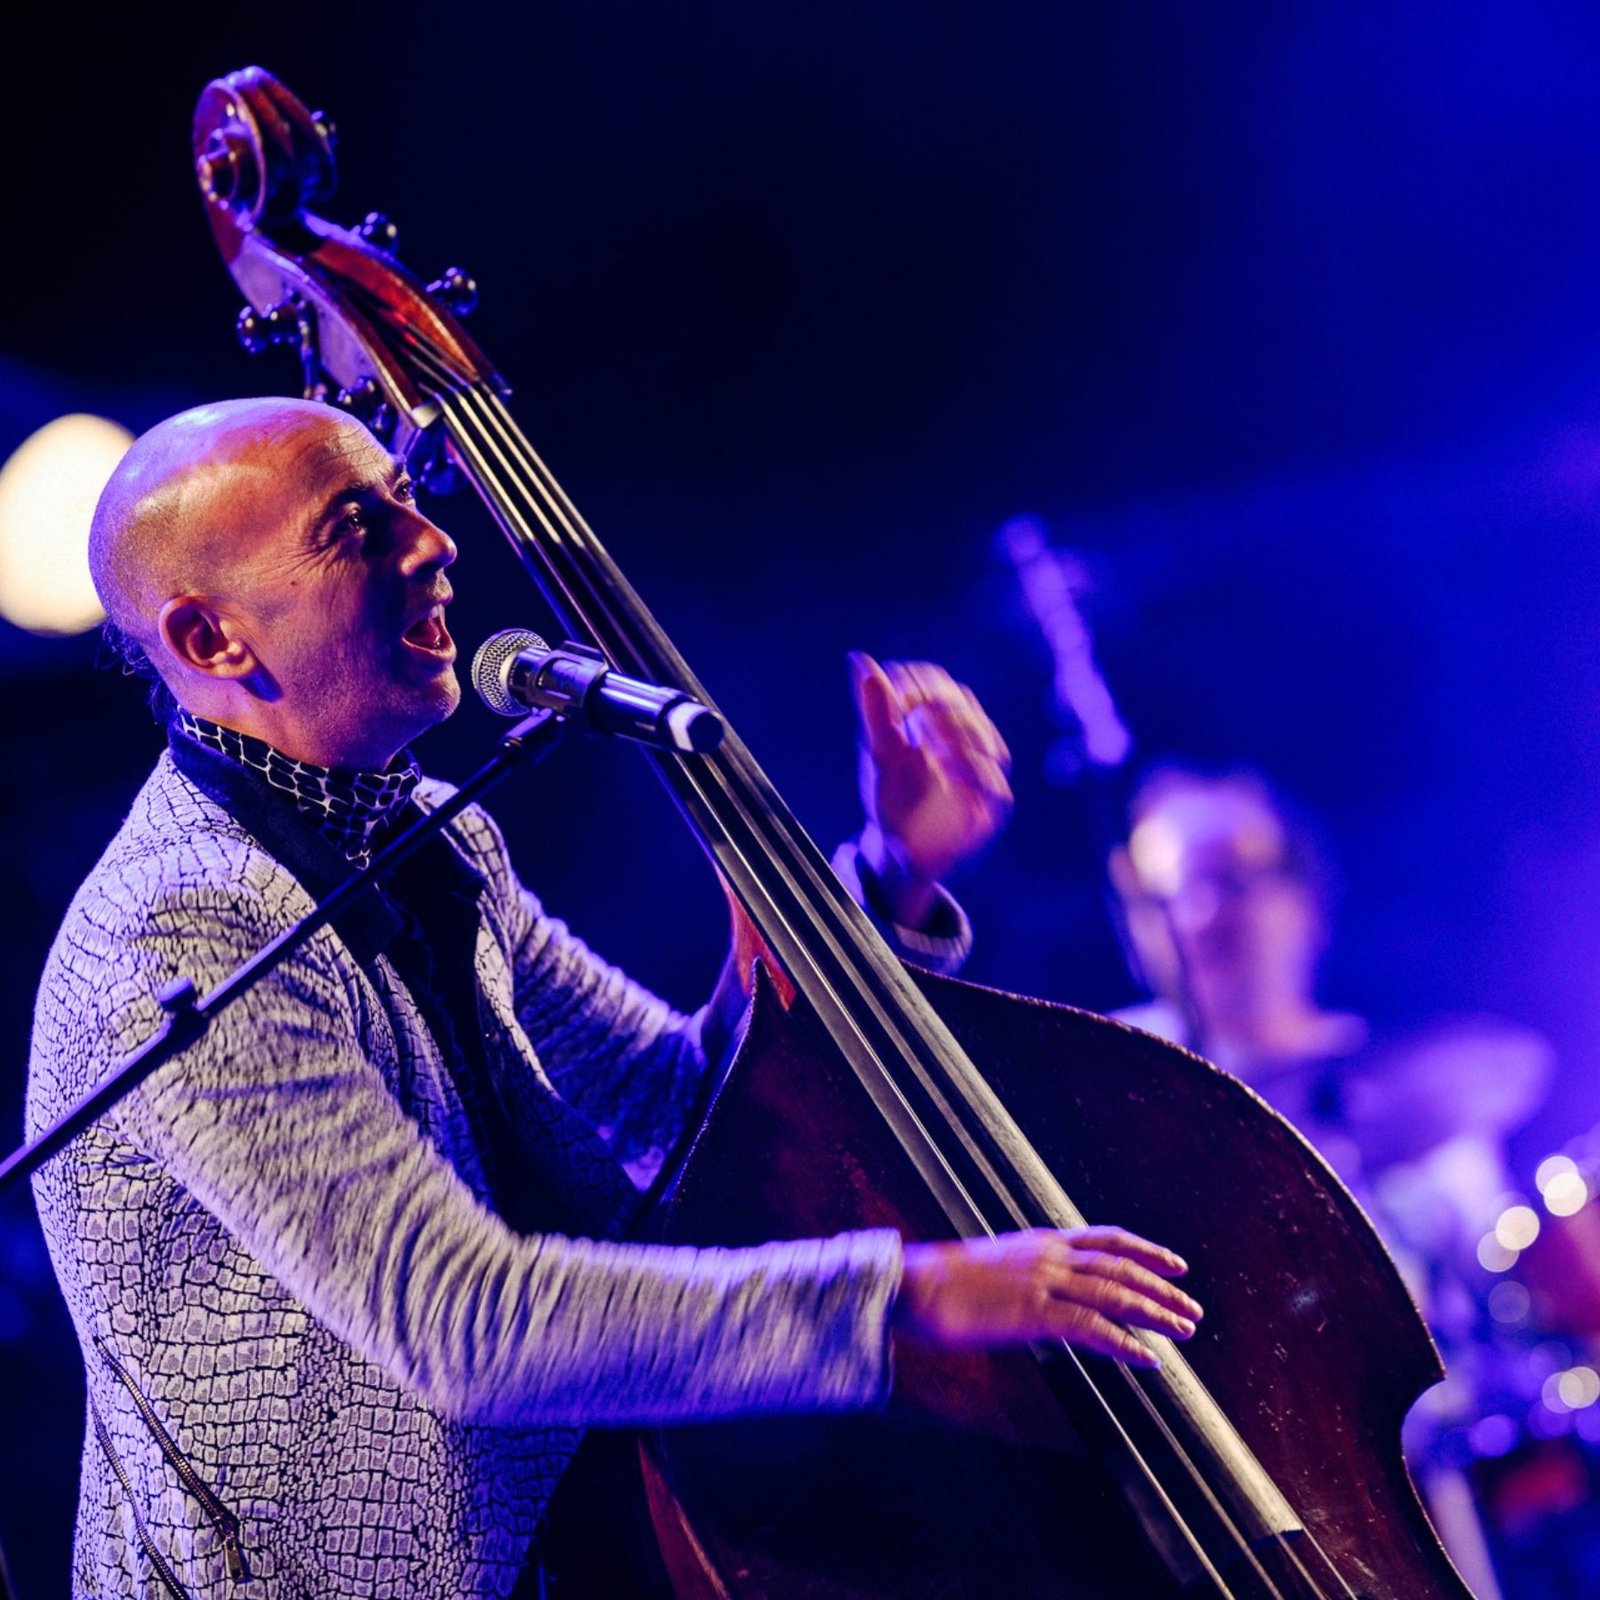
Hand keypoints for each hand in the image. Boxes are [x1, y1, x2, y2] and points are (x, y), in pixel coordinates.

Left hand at [850, 652, 1012, 925]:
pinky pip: (993, 788)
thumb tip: (857, 658)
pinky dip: (971, 774)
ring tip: (925, 735)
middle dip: (941, 705)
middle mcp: (971, 748)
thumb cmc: (892, 797)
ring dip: (957, 734)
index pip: (949, 690)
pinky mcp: (989, 811)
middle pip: (969, 712)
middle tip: (911, 710)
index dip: (926, 684)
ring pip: (987, 745)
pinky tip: (943, 767)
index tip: (898, 687)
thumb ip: (874, 709)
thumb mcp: (878, 752)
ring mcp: (984, 778)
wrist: (898, 851)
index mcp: (947, 728)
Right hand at [893, 1226, 1200, 1367]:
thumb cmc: (946, 1281)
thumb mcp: (995, 1266)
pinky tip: (1149, 1359)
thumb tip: (1043, 1289)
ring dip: (1155, 1313)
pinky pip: (1091, 1327)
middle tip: (1192, 1309)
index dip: (1146, 1249)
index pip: (1107, 1238)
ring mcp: (1044, 1282)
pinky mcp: (1034, 1313)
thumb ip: (1026, 1272)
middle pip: (1121, 1266)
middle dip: (1162, 1287)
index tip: (1176, 1263)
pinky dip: (1124, 1343)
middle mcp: (1050, 1255)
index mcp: (1042, 1241)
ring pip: (1115, 1292)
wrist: (916, 1284)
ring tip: (1184, 1330)